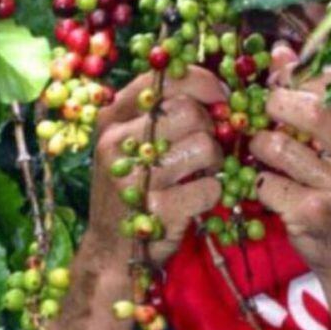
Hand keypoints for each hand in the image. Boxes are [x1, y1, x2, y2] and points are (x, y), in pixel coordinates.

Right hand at [84, 66, 226, 264]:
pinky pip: (210, 187)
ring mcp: (135, 176)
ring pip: (205, 146)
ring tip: (200, 174)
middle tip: (206, 150)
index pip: (163, 78)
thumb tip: (217, 92)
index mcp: (111, 119)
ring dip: (215, 162)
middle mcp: (116, 142)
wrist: (110, 251)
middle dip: (211, 129)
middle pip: (190, 111)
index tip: (220, 97)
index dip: (202, 83)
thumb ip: (159, 112)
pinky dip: (212, 194)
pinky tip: (194, 201)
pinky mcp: (156, 209)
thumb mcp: (128, 144)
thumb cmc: (130, 189)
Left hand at [250, 47, 330, 283]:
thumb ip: (315, 95)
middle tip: (264, 113)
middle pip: (306, 108)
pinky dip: (257, 182)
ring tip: (263, 152)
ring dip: (258, 146)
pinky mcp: (312, 212)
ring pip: (277, 146)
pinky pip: (265, 182)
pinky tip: (270, 187)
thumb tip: (280, 52)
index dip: (296, 75)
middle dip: (273, 105)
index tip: (279, 79)